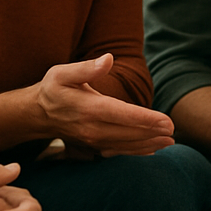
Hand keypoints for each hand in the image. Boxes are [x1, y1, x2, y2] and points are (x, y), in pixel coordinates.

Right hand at [35, 54, 173, 155]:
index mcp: (88, 107)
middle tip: (174, 131)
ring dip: (149, 144)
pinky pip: (118, 152)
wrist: (37, 114)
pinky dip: (136, 152)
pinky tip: (152, 150)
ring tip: (169, 142)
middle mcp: (91, 127)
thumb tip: (109, 59)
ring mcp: (92, 140)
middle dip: (153, 133)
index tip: (167, 121)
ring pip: (125, 145)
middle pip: (128, 132)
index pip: (122, 114)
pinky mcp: (93, 146)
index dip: (146, 119)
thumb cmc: (53, 88)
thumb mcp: (63, 72)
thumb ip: (87, 68)